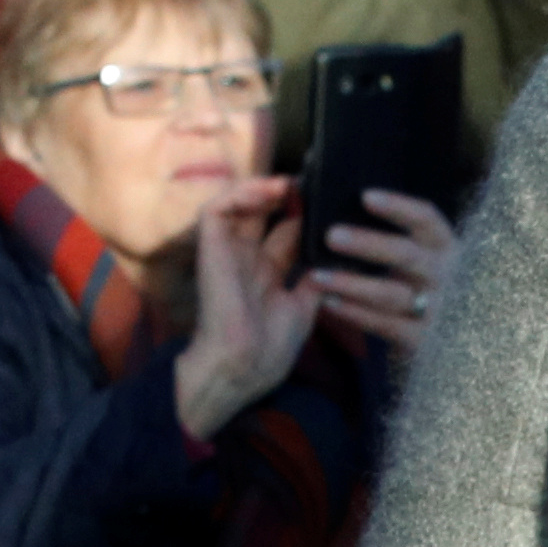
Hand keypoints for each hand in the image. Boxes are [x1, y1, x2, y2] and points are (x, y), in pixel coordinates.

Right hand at [175, 179, 320, 440]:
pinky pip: (218, 209)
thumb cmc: (271, 347)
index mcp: (268, 273)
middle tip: (314, 181)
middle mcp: (248, 257)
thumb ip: (315, 279)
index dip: (305, 213)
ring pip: (239, 204)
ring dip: (264, 189)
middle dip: (288, 195)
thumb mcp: (305, 307)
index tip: (330, 199)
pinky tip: (268, 191)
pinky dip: (241, 194)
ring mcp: (228, 251)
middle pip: (265, 213)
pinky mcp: (210, 246)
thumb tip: (337, 258)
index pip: (286, 231)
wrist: (243, 365)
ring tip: (291, 183)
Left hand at [308, 187, 455, 356]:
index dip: (399, 207)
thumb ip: (388, 235)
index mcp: (444, 247)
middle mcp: (445, 276)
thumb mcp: (416, 257)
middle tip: (331, 236)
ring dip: (352, 283)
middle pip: (408, 255)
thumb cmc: (416, 285)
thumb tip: (337, 204)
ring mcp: (437, 310)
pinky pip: (386, 325)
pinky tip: (328, 303)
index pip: (427, 220)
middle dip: (369, 244)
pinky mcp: (423, 340)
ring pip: (392, 294)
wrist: (445, 339)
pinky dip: (356, 313)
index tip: (365, 197)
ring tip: (317, 276)